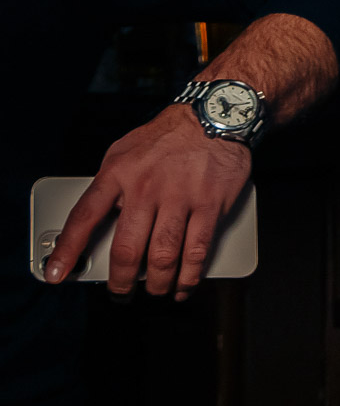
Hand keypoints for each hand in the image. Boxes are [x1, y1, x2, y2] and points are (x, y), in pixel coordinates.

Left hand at [44, 103, 251, 298]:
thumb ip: (110, 185)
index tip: (57, 274)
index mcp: (118, 173)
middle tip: (121, 291)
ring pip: (163, 256)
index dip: (68, 250)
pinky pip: (197, 250)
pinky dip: (190, 275)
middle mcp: (146, 187)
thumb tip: (98, 222)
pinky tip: (184, 284)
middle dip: (121, 280)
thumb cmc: (167, 137)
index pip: (84, 218)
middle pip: (127, 249)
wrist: (215, 115)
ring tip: (156, 290)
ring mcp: (180, 196)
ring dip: (158, 283)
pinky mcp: (211, 203)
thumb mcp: (124, 151)